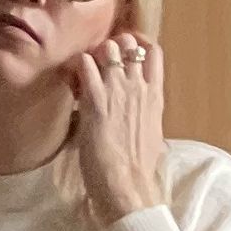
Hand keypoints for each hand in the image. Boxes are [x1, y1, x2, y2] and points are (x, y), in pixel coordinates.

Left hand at [69, 32, 167, 225]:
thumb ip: (146, 116)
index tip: (127, 52)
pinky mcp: (96, 99)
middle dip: (113, 46)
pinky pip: (85, 64)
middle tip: (100, 62)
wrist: (128, 186)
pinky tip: (74, 80)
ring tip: (86, 71)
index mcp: (155, 97)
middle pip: (128, 44)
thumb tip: (142, 115)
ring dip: (95, 55)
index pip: (154, 54)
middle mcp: (139, 87)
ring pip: (107, 49)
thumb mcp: (152, 136)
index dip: (138, 46)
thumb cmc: (140, 168)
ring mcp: (118, 91)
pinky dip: (78, 67)